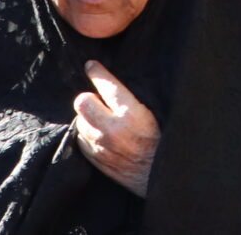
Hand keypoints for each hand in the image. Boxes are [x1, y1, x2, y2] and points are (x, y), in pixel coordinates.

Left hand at [73, 61, 158, 197]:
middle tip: (97, 100)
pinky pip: (81, 140)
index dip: (97, 72)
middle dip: (88, 98)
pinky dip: (88, 135)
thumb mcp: (153, 115)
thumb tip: (111, 84)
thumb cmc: (160, 142)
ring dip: (88, 119)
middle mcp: (113, 130)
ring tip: (101, 121)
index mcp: (131, 115)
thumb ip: (132, 100)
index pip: (107, 86)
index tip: (91, 65)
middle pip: (82, 102)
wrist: (157, 175)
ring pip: (80, 122)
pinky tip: (99, 136)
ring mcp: (101, 146)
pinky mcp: (96, 159)